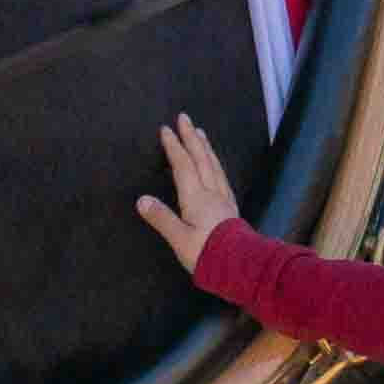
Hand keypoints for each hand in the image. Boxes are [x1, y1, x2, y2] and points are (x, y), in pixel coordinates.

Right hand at [132, 114, 243, 267]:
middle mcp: (211, 193)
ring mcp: (223, 199)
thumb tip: (142, 200)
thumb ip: (161, 218)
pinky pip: (222, 177)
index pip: (183, 166)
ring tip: (201, 133)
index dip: (174, 147)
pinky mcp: (230, 208)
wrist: (241, 265)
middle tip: (185, 118)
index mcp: (196, 198)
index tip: (166, 129)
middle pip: (201, 159)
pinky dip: (216, 164)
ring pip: (214, 166)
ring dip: (205, 147)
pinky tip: (215, 164)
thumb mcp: (179, 239)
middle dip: (191, 138)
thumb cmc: (207, 254)